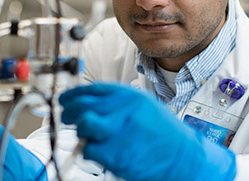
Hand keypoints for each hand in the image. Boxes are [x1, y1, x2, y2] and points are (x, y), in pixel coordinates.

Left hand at [59, 83, 236, 180]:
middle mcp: (123, 109)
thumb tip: (87, 102)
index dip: (72, 94)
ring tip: (93, 138)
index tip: (64, 100)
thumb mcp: (143, 107)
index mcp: (129, 96)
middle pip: (81, 106)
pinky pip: (89, 150)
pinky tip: (105, 152)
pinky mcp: (116, 153)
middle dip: (69, 113)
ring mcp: (119, 131)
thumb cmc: (164, 134)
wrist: (184, 158)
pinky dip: (92, 152)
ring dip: (82, 133)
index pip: (91, 89)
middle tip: (68, 119)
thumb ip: (116, 103)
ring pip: (83, 126)